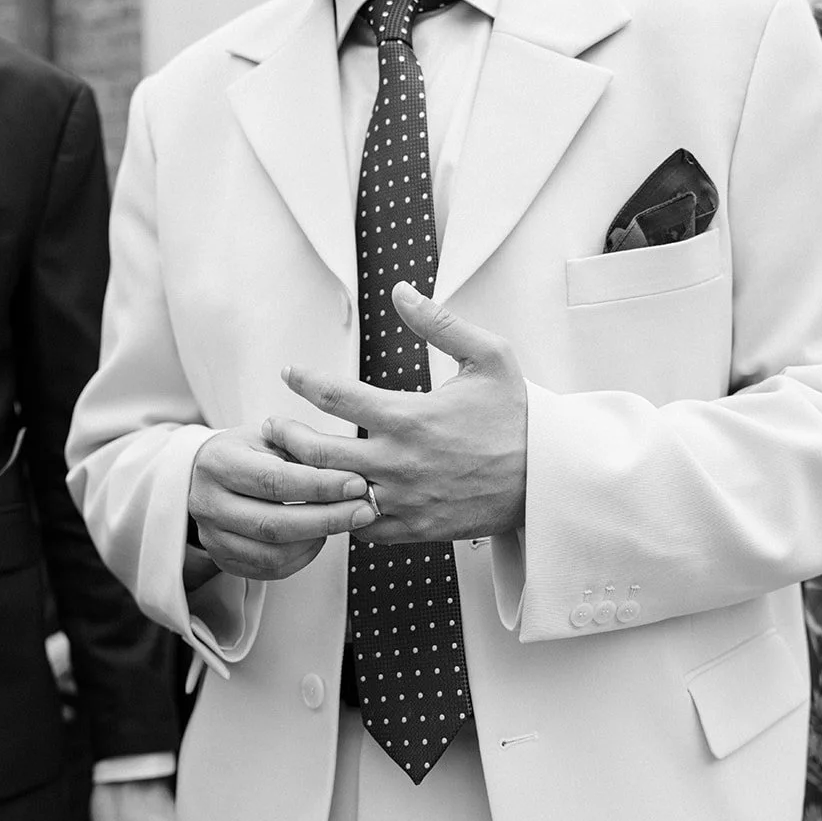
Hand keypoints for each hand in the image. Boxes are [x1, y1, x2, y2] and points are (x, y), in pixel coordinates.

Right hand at [188, 425, 376, 580]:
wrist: (210, 474)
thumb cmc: (249, 452)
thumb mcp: (270, 437)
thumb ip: (303, 451)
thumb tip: (350, 475)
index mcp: (218, 463)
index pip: (274, 480)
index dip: (320, 486)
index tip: (356, 484)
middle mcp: (208, 503)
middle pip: (275, 523)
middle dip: (327, 519)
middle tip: (364, 511)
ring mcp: (213, 536)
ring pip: (273, 553)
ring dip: (317, 540)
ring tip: (345, 522)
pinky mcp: (223, 559)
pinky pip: (270, 569)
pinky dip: (302, 557)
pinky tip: (320, 538)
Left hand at [266, 283, 527, 543]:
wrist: (547, 479)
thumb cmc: (518, 415)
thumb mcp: (490, 357)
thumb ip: (440, 323)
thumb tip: (401, 291)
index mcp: (409, 417)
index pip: (336, 395)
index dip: (304, 380)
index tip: (290, 372)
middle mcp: (398, 461)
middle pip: (316, 452)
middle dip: (286, 434)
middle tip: (274, 424)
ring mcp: (403, 500)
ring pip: (331, 494)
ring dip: (305, 478)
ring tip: (291, 464)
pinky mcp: (413, 529)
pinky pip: (359, 528)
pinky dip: (340, 514)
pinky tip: (334, 498)